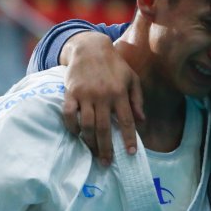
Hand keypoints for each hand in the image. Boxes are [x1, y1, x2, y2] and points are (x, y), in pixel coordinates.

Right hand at [61, 32, 144, 165]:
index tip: (131, 153)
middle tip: (106, 163)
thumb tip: (141, 121)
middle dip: (106, 149)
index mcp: (120, 93)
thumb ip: (137, 99)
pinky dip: (72, 127)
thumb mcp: (131, 78)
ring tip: (93, 153)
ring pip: (87, 125)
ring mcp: (85, 95)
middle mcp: (103, 96)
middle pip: (104, 129)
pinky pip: (69, 114)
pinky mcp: (70, 92)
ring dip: (90, 142)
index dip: (128, 139)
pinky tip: (77, 134)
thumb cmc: (114, 64)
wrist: (89, 47)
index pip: (126, 121)